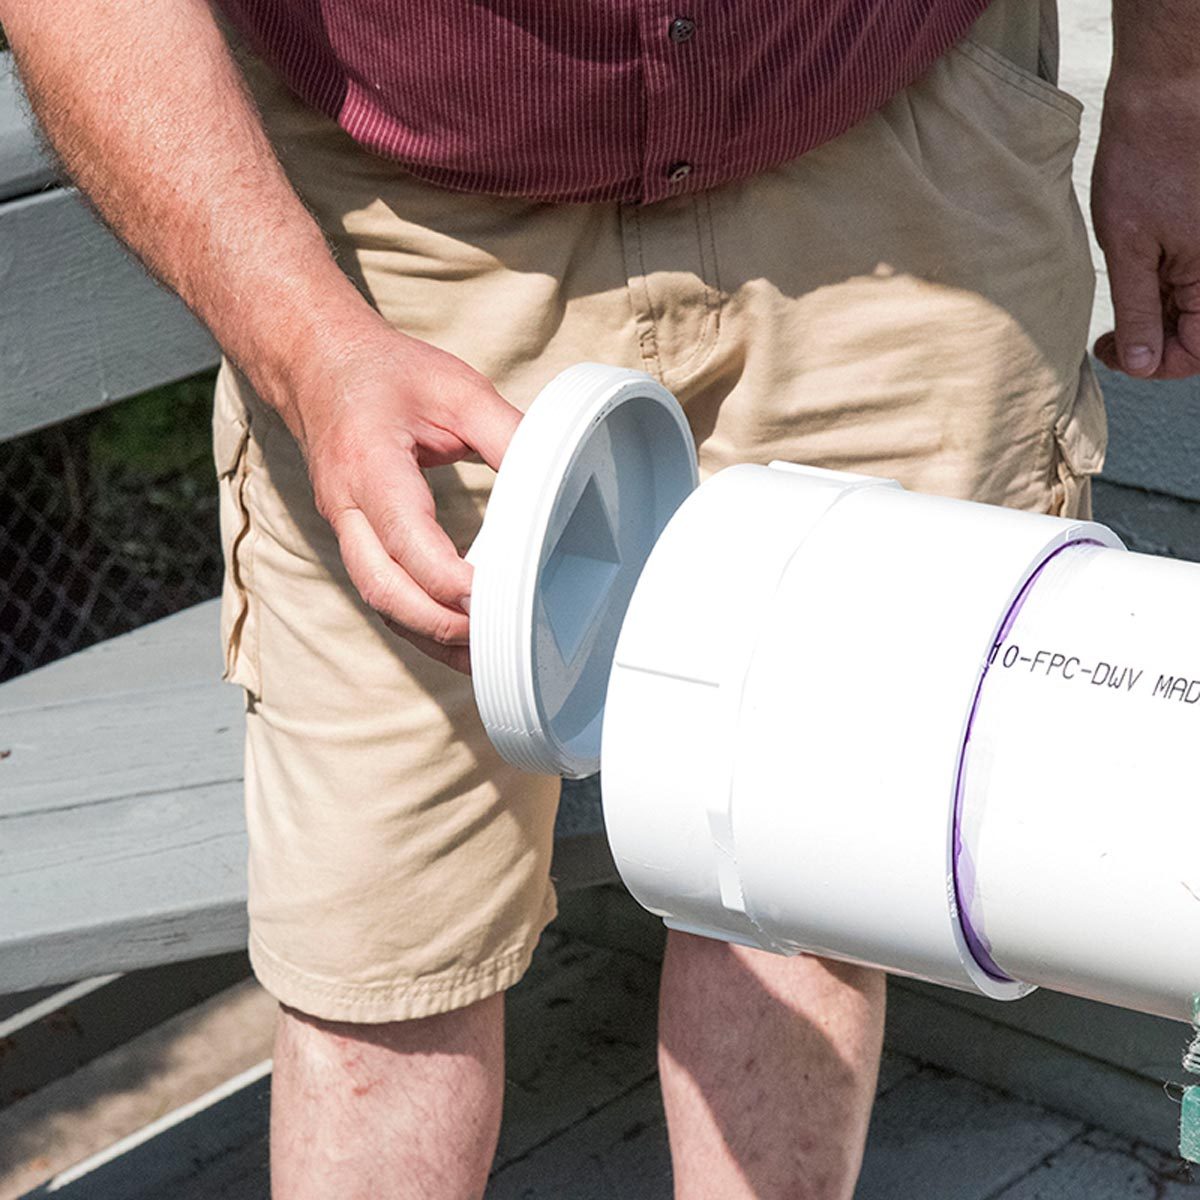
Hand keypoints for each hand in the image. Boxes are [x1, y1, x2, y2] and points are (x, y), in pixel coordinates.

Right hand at [282, 319, 520, 672]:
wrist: (316, 364)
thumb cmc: (385, 374)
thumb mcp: (457, 389)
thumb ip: (508, 434)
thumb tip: (554, 478)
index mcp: (370, 465)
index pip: (408, 541)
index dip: (450, 580)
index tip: (495, 598)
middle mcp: (347, 505)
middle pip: (385, 589)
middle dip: (440, 624)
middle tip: (496, 642)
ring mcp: (343, 527)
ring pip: (379, 602)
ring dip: (429, 636)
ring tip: (484, 659)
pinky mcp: (352, 538)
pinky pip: (379, 594)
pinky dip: (415, 623)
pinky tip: (455, 638)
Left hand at [1091, 71, 1199, 378]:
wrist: (1165, 94)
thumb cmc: (1144, 162)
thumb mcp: (1128, 247)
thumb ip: (1139, 310)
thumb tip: (1144, 363)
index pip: (1195, 353)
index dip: (1153, 365)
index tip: (1111, 351)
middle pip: (1195, 333)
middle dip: (1152, 343)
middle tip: (1109, 338)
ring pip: (1193, 307)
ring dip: (1157, 317)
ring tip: (1121, 306)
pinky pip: (1193, 276)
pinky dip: (1165, 287)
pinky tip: (1137, 275)